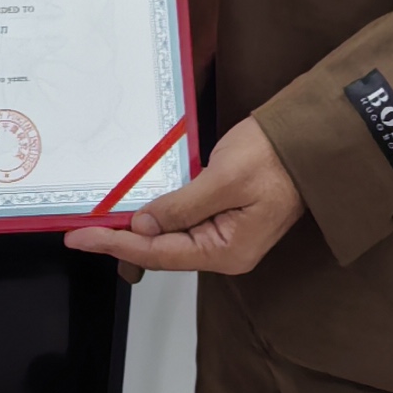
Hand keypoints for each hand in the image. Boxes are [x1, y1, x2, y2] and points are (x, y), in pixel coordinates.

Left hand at [62, 115, 304, 277]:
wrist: (311, 139)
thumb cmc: (273, 156)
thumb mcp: (224, 178)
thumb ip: (181, 206)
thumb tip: (142, 226)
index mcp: (227, 251)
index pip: (159, 254)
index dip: (116, 244)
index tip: (80, 237)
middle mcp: (226, 252)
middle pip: (162, 252)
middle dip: (122, 241)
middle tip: (82, 231)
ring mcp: (227, 236)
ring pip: (170, 239)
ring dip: (137, 230)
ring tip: (100, 223)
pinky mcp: (226, 218)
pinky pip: (183, 224)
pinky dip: (157, 217)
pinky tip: (136, 209)